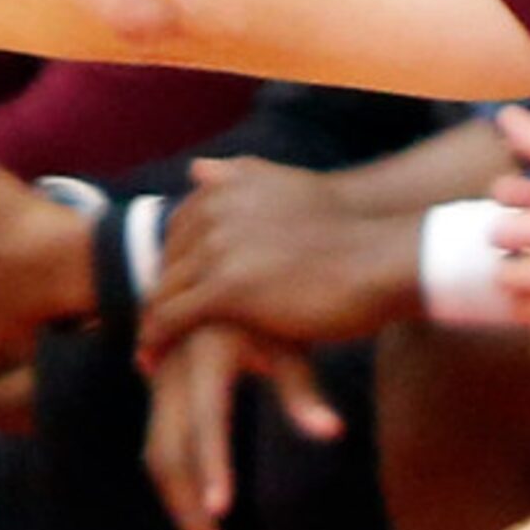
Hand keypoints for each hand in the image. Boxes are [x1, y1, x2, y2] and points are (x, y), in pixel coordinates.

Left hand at [138, 157, 418, 359]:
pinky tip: (154, 360)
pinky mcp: (225, 288)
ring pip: (164, 289)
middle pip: (168, 259)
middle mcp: (217, 208)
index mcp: (229, 186)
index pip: (179, 227)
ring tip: (146, 349)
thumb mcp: (287, 188)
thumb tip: (197, 169)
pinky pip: (173, 318)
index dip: (175, 263)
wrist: (382, 261)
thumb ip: (239, 177)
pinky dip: (157, 340)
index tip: (172, 290)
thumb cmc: (347, 233)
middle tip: (152, 325)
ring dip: (151, 321)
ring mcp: (219, 247)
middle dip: (159, 292)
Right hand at [143, 322, 342, 529]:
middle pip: (167, 450)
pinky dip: (179, 490)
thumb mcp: (289, 342)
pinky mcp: (159, 400)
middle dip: (189, 508)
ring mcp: (160, 387)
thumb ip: (303, 391)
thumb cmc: (271, 313)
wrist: (223, 274)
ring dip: (181, 509)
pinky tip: (202, 525)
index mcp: (206, 350)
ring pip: (158, 458)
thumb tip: (333, 433)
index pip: (205, 417)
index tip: (224, 510)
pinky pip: (161, 451)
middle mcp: (173, 371)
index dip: (212, 462)